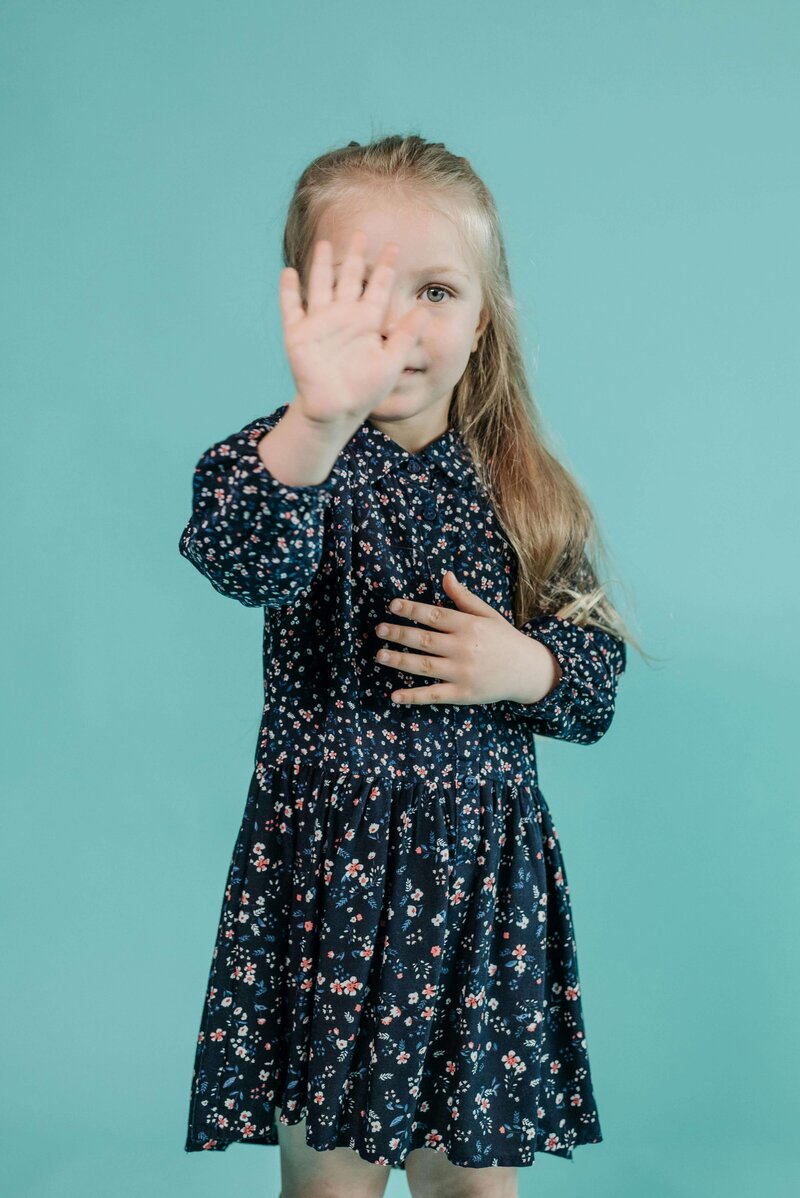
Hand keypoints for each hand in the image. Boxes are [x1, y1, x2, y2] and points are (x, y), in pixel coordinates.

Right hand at [278, 229, 432, 425]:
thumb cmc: (366, 389)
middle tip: (361, 233)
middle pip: (350, 278)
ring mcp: (320, 323)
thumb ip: (407, 335)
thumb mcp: (392, 361)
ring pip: (321, 285)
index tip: (394, 247)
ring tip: (324, 243)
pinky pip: (292, 307)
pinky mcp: (298, 335)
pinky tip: (289, 272)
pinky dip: (289, 291)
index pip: (378, 287)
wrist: (337, 409)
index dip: (386, 267)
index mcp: (367, 321)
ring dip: (321, 265)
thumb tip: (426, 311)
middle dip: (355, 256)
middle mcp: (344, 316)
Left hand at [374, 571, 562, 705]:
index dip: (412, 610)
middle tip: (379, 630)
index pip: (435, 615)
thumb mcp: (488, 614)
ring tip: (380, 656)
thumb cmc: (504, 638)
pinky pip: (434, 695)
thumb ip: (464, 598)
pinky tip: (394, 696)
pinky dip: (413, 696)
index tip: (392, 606)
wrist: (528, 670)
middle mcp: (464, 648)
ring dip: (400, 661)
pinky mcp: (463, 694)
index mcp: (469, 626)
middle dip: (399, 634)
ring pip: (425, 666)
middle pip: (425, 640)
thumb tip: (445, 575)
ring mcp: (463, 673)